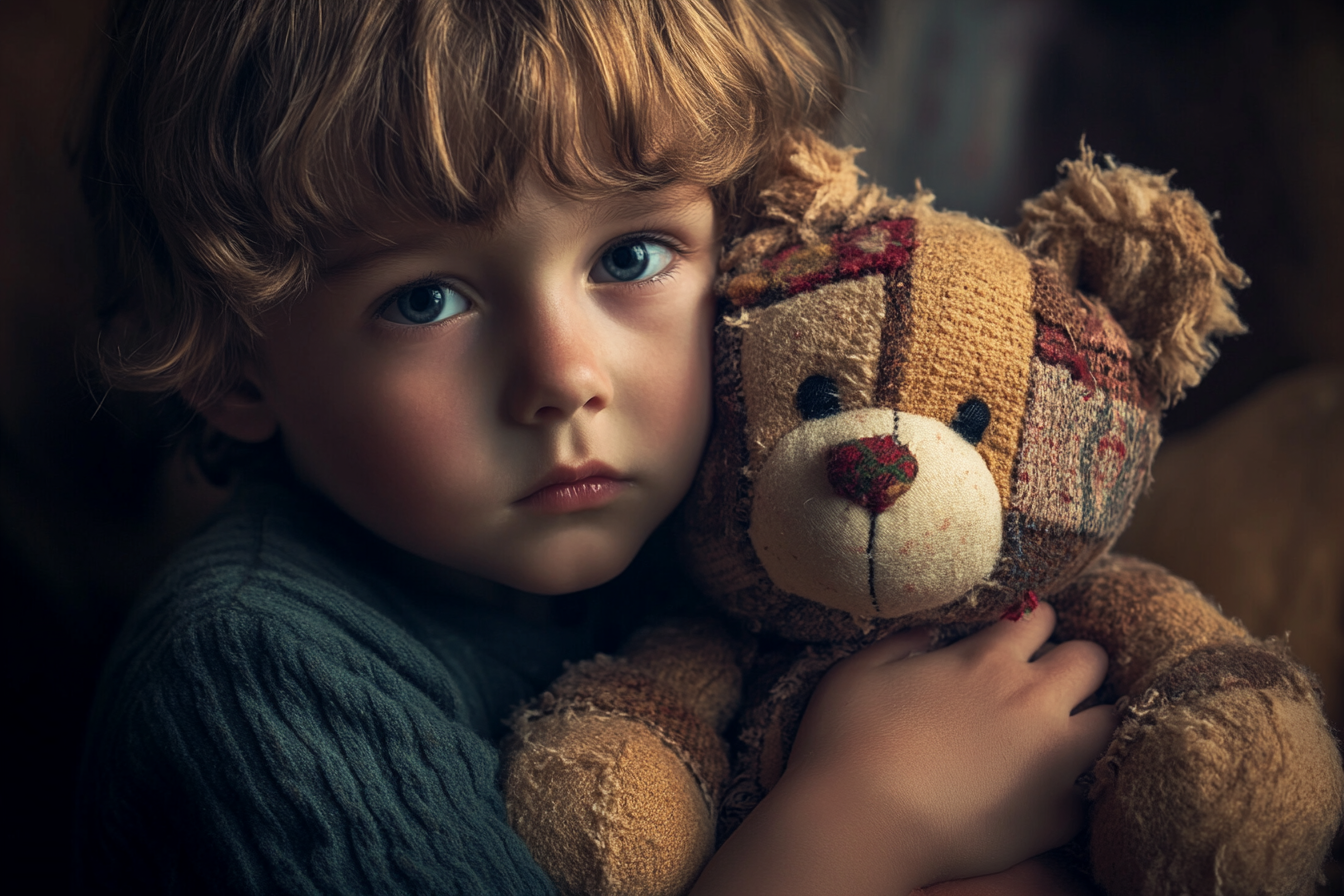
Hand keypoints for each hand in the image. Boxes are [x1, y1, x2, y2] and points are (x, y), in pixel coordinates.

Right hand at [691, 602, 1114, 894]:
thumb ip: (899, 643)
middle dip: (1074, 664)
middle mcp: (1032, 701)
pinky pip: (1084, 795)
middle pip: (1089, 660)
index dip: (1029, 624)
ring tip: (1057, 734)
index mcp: (987, 661)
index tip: (1016, 638)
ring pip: (1108, 722)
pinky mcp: (1054, 816)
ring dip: (1087, 721)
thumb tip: (927, 634)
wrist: (861, 822)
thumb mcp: (858, 670)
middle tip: (1046, 682)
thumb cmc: (848, 741)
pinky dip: (1067, 792)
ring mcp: (1051, 761)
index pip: (1039, 618)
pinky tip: (1038, 795)